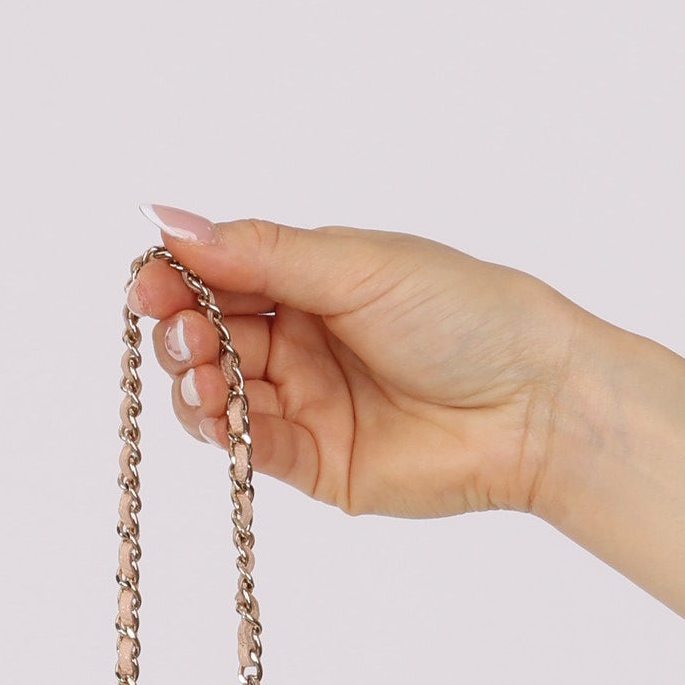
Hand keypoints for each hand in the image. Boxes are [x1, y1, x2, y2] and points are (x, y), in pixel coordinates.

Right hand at [131, 211, 585, 520]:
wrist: (535, 403)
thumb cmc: (465, 314)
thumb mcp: (357, 265)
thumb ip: (261, 253)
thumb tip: (168, 219)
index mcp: (313, 281)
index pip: (221, 275)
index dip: (178, 277)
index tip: (149, 281)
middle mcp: (302, 342)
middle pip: (209, 337)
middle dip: (180, 331)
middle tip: (182, 329)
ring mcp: (307, 405)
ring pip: (218, 397)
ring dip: (193, 384)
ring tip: (202, 375)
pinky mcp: (318, 465)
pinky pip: (251, 450)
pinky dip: (223, 433)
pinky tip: (216, 412)